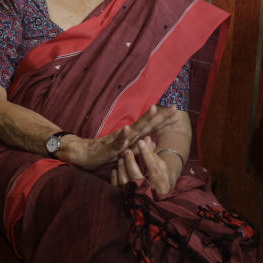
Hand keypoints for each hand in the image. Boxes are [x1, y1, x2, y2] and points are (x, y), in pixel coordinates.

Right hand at [63, 105, 178, 168]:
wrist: (86, 155)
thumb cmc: (106, 152)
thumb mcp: (127, 152)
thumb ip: (139, 147)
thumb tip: (152, 142)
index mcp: (133, 136)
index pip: (151, 127)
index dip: (164, 121)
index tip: (177, 115)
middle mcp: (129, 134)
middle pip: (147, 124)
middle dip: (161, 116)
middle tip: (175, 108)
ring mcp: (120, 139)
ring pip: (134, 128)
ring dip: (144, 118)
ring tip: (154, 108)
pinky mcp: (111, 146)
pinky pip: (117, 141)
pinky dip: (122, 135)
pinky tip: (127, 129)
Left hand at [110, 137, 179, 194]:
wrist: (158, 198)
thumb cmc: (160, 178)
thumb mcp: (161, 166)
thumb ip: (153, 153)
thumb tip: (147, 138)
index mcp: (160, 182)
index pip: (153, 166)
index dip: (146, 153)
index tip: (140, 142)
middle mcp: (148, 190)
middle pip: (137, 176)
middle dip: (130, 162)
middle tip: (127, 151)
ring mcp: (137, 195)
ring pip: (125, 182)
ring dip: (122, 168)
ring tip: (121, 159)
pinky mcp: (128, 198)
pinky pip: (118, 189)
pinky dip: (115, 178)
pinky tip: (115, 170)